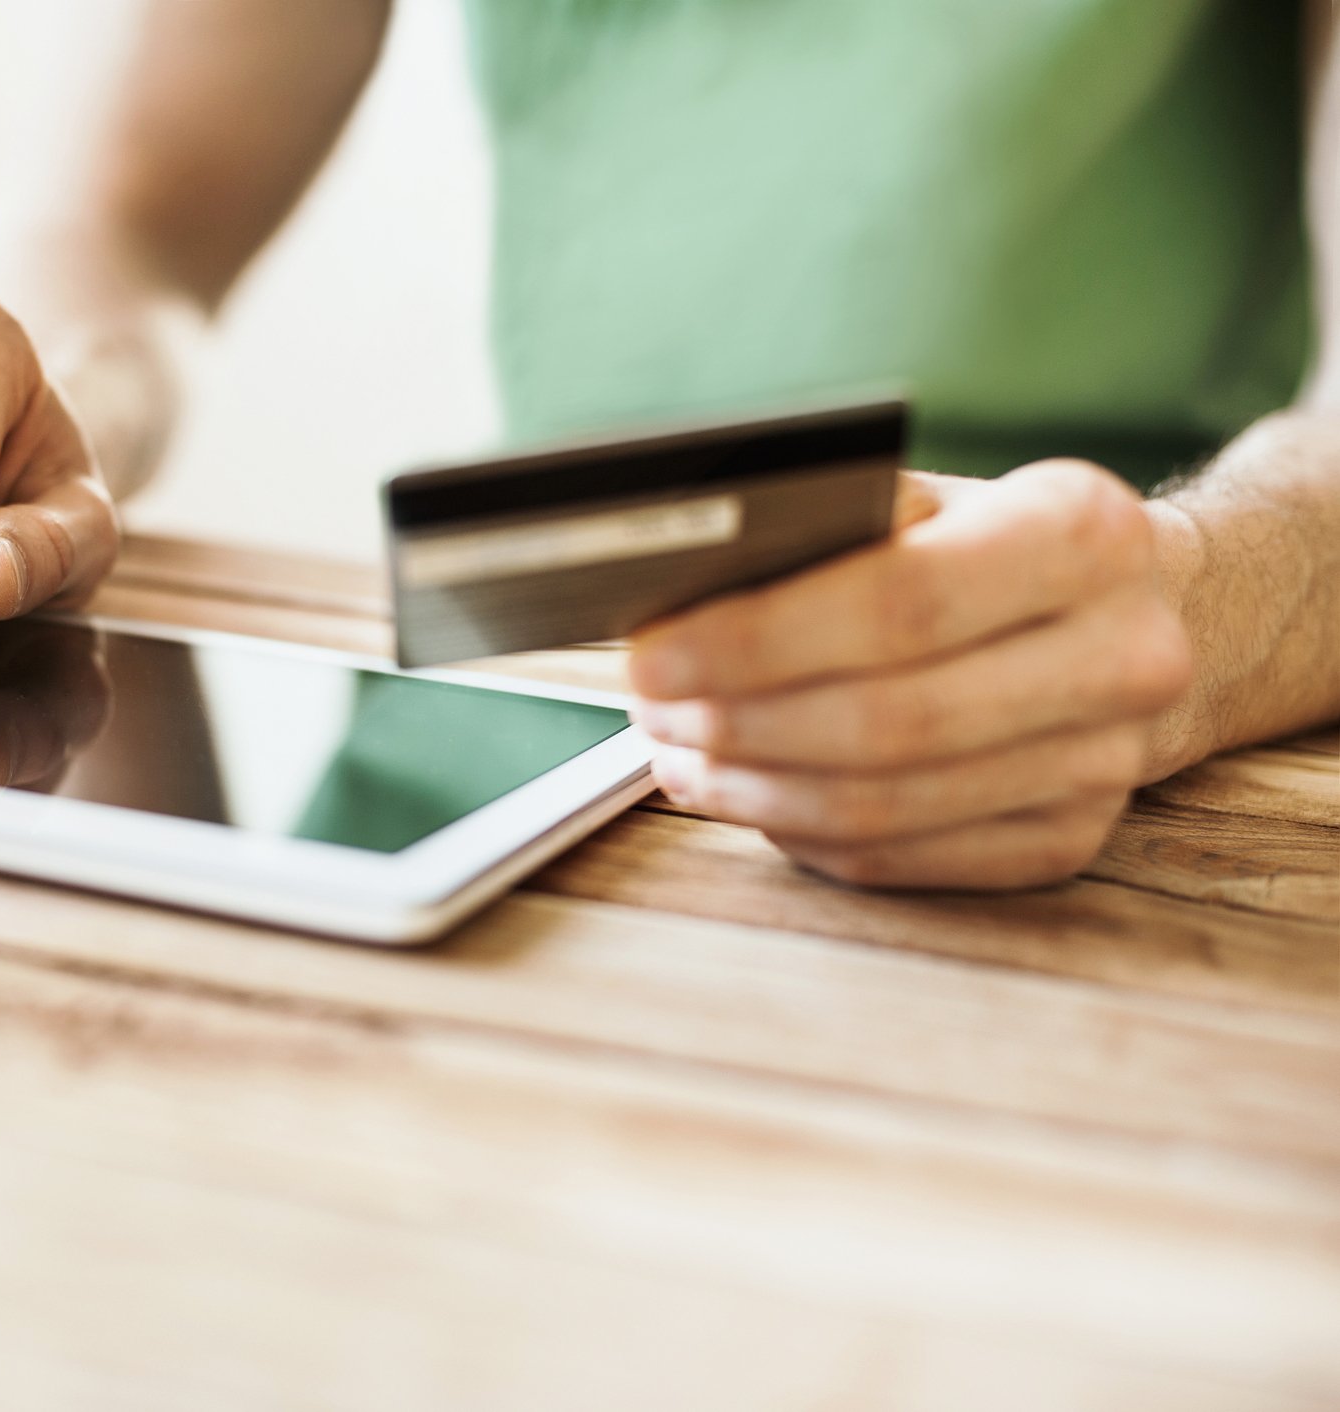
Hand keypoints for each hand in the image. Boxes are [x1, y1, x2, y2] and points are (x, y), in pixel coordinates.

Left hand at [628, 461, 1194, 889]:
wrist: (1154, 618)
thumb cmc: (999, 547)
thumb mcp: (941, 497)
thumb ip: (836, 527)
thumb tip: (686, 583)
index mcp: (1084, 535)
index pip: (901, 602)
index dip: (758, 639)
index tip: (652, 649)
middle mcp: (1121, 655)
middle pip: (887, 721)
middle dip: (737, 722)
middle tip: (650, 706)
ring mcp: (1104, 765)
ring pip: (883, 805)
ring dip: (750, 787)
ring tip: (676, 752)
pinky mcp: (1067, 843)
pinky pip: (896, 858)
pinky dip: (796, 831)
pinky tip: (742, 791)